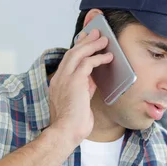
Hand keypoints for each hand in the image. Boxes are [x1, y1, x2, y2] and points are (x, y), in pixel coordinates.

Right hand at [47, 28, 112, 145]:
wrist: (66, 131)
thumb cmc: (72, 123)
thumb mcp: (79, 101)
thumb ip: (84, 88)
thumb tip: (92, 79)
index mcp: (58, 83)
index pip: (68, 60)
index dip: (78, 49)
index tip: (85, 41)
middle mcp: (59, 77)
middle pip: (72, 52)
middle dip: (85, 41)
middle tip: (96, 33)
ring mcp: (65, 78)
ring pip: (78, 53)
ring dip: (92, 45)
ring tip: (104, 40)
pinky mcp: (75, 80)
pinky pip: (88, 63)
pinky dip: (99, 58)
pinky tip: (108, 57)